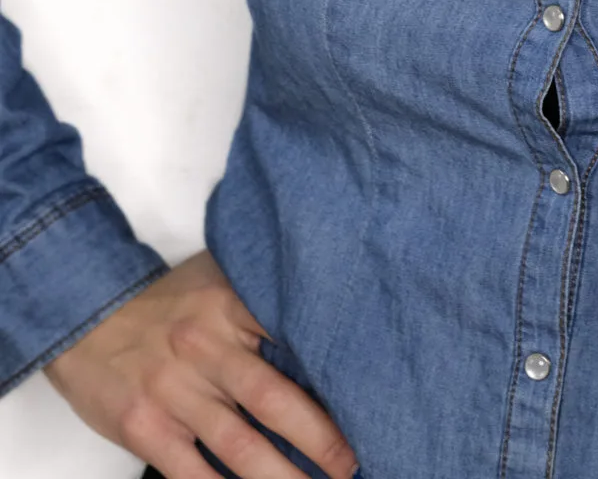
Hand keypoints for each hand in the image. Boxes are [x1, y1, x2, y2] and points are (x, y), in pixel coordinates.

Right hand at [42, 248, 357, 478]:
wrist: (85, 311)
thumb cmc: (163, 302)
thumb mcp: (217, 279)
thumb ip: (262, 301)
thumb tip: (324, 324)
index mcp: (230, 306)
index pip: (294, 340)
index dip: (332, 373)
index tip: (370, 398)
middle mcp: (206, 348)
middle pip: (275, 401)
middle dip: (320, 439)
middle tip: (354, 463)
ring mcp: (175, 392)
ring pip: (240, 446)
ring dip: (282, 477)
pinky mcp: (146, 428)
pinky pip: (191, 473)